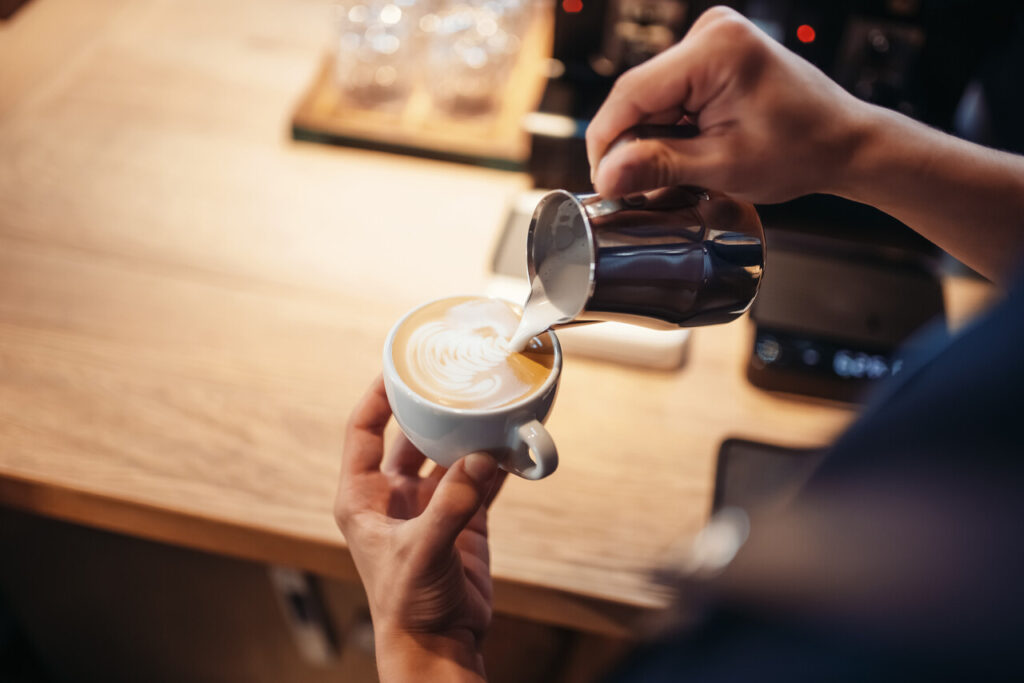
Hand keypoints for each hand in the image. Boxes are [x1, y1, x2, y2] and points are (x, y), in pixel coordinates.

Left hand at [334, 377, 504, 681]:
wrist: (438, 645)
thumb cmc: (407, 605)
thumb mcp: (422, 551)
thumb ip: (451, 504)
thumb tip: (482, 457)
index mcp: (363, 498)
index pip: (362, 431)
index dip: (376, 396)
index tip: (396, 365)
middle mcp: (393, 497)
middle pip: (409, 437)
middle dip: (430, 410)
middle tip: (452, 379)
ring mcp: (430, 507)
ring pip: (449, 457)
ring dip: (468, 437)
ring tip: (490, 407)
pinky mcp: (462, 521)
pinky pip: (480, 481)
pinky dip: (496, 464)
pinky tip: (513, 443)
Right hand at [586, 6, 869, 202]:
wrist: (843, 142)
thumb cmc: (801, 150)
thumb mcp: (724, 166)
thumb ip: (660, 166)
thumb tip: (607, 176)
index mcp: (715, 50)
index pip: (632, 93)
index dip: (608, 141)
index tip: (603, 182)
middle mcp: (710, 32)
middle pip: (639, 96)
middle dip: (633, 144)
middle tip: (638, 189)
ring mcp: (711, 41)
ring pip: (651, 99)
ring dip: (652, 139)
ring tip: (672, 176)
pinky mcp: (712, 56)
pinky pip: (670, 95)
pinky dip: (670, 129)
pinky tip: (685, 155)